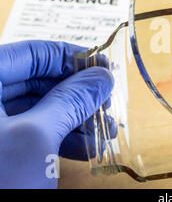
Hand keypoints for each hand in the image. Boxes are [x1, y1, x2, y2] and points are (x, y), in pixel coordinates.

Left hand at [0, 41, 113, 188]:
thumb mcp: (37, 137)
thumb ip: (72, 99)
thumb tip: (102, 76)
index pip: (33, 53)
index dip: (74, 58)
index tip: (105, 70)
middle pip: (39, 81)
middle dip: (78, 95)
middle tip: (108, 104)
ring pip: (39, 108)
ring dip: (75, 118)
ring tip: (104, 131)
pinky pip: (33, 131)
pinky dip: (61, 137)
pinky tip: (86, 148)